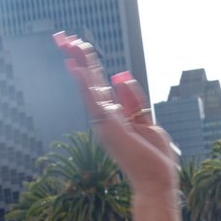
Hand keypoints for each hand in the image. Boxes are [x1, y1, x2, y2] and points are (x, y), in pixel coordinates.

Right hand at [54, 33, 177, 196]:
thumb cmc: (154, 159)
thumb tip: (119, 77)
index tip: (80, 47)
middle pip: (90, 83)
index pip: (100, 86)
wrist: (156, 181)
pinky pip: (94, 100)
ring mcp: (104, 123)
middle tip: (64, 38)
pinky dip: (85, 83)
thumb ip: (133, 100)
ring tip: (67, 42)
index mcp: (116, 117)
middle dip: (78, 59)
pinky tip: (76, 66)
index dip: (90, 66)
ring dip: (79, 63)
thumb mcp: (147, 121)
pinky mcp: (107, 127)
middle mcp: (105, 119)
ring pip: (89, 88)